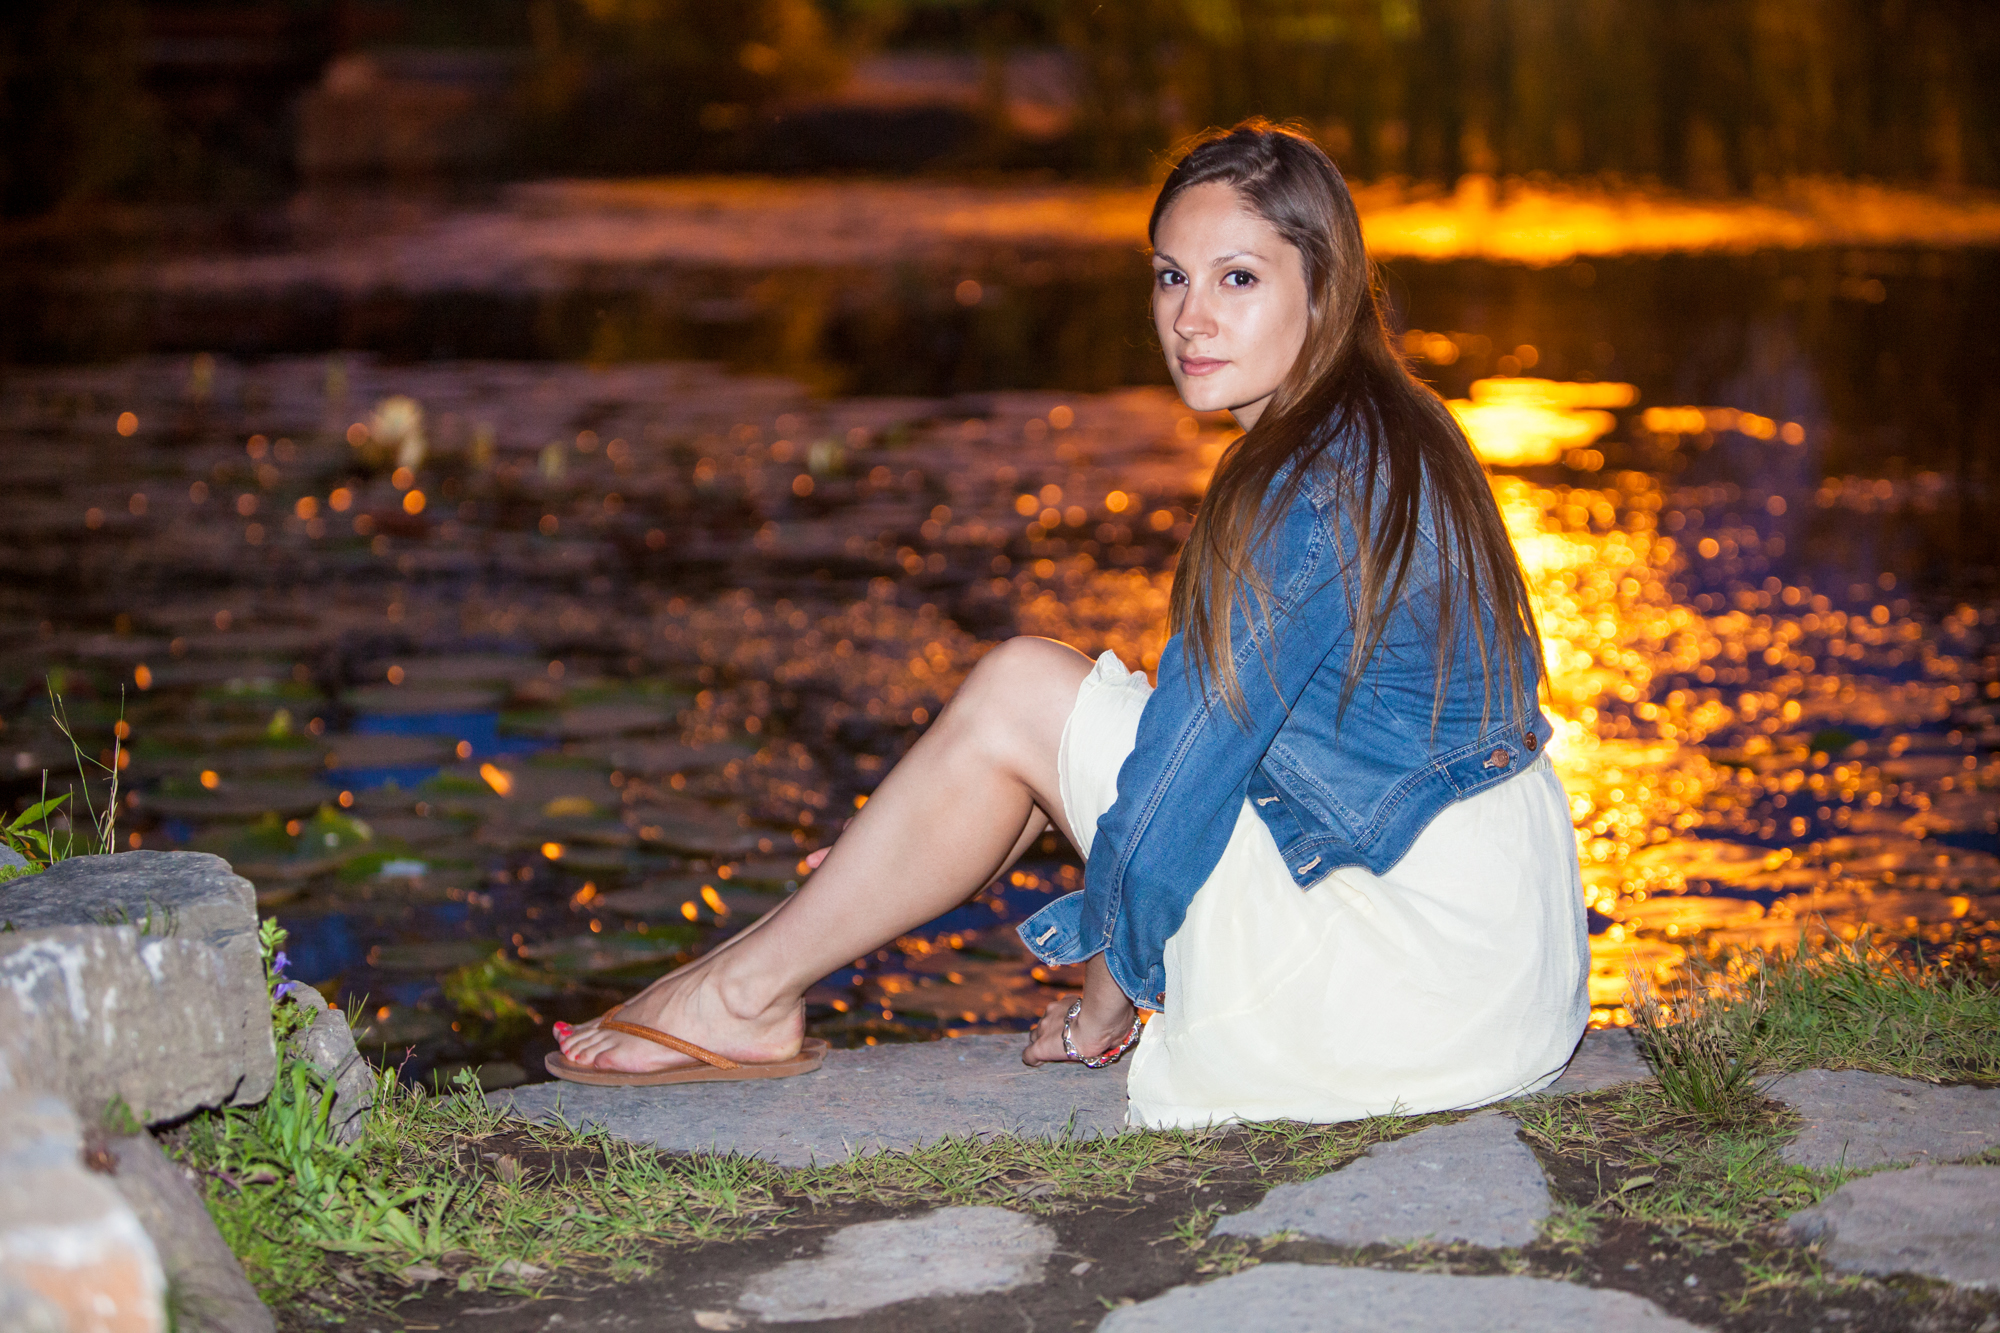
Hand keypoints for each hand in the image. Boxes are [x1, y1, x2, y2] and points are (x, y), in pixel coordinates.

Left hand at [1022, 955, 1137, 1066]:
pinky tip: (1036, 1064)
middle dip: (1048, 1032)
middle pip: (1043, 1023)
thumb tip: (1126, 1028)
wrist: (1098, 1025)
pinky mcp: (1041, 1046)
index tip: (1069, 1029)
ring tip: (1051, 1053)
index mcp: (1068, 1004)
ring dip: (1043, 1043)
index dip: (1062, 1023)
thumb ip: (1112, 1021)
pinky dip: (1032, 1059)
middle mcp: (1052, 1012)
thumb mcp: (1112, 1015)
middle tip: (1060, 1042)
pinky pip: (1029, 1055)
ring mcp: (1044, 1029)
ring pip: (1035, 1036)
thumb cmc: (1111, 1018)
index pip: (1059, 1012)